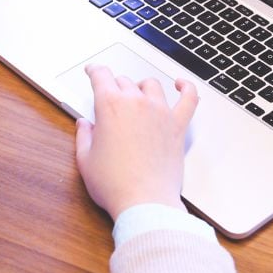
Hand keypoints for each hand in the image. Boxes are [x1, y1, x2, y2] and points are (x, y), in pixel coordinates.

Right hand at [75, 64, 198, 219]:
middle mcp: (136, 103)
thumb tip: (84, 125)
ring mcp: (160, 112)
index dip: (94, 71)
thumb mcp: (86, 160)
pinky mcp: (178, 126)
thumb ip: (84, 137)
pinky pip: (188, 98)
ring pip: (151, 85)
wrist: (145, 202)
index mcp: (110, 106)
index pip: (101, 76)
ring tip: (137, 94)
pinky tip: (181, 85)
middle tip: (110, 97)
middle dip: (114, 86)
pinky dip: (186, 88)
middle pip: (124, 81)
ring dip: (141, 86)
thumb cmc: (115, 184)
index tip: (93, 71)